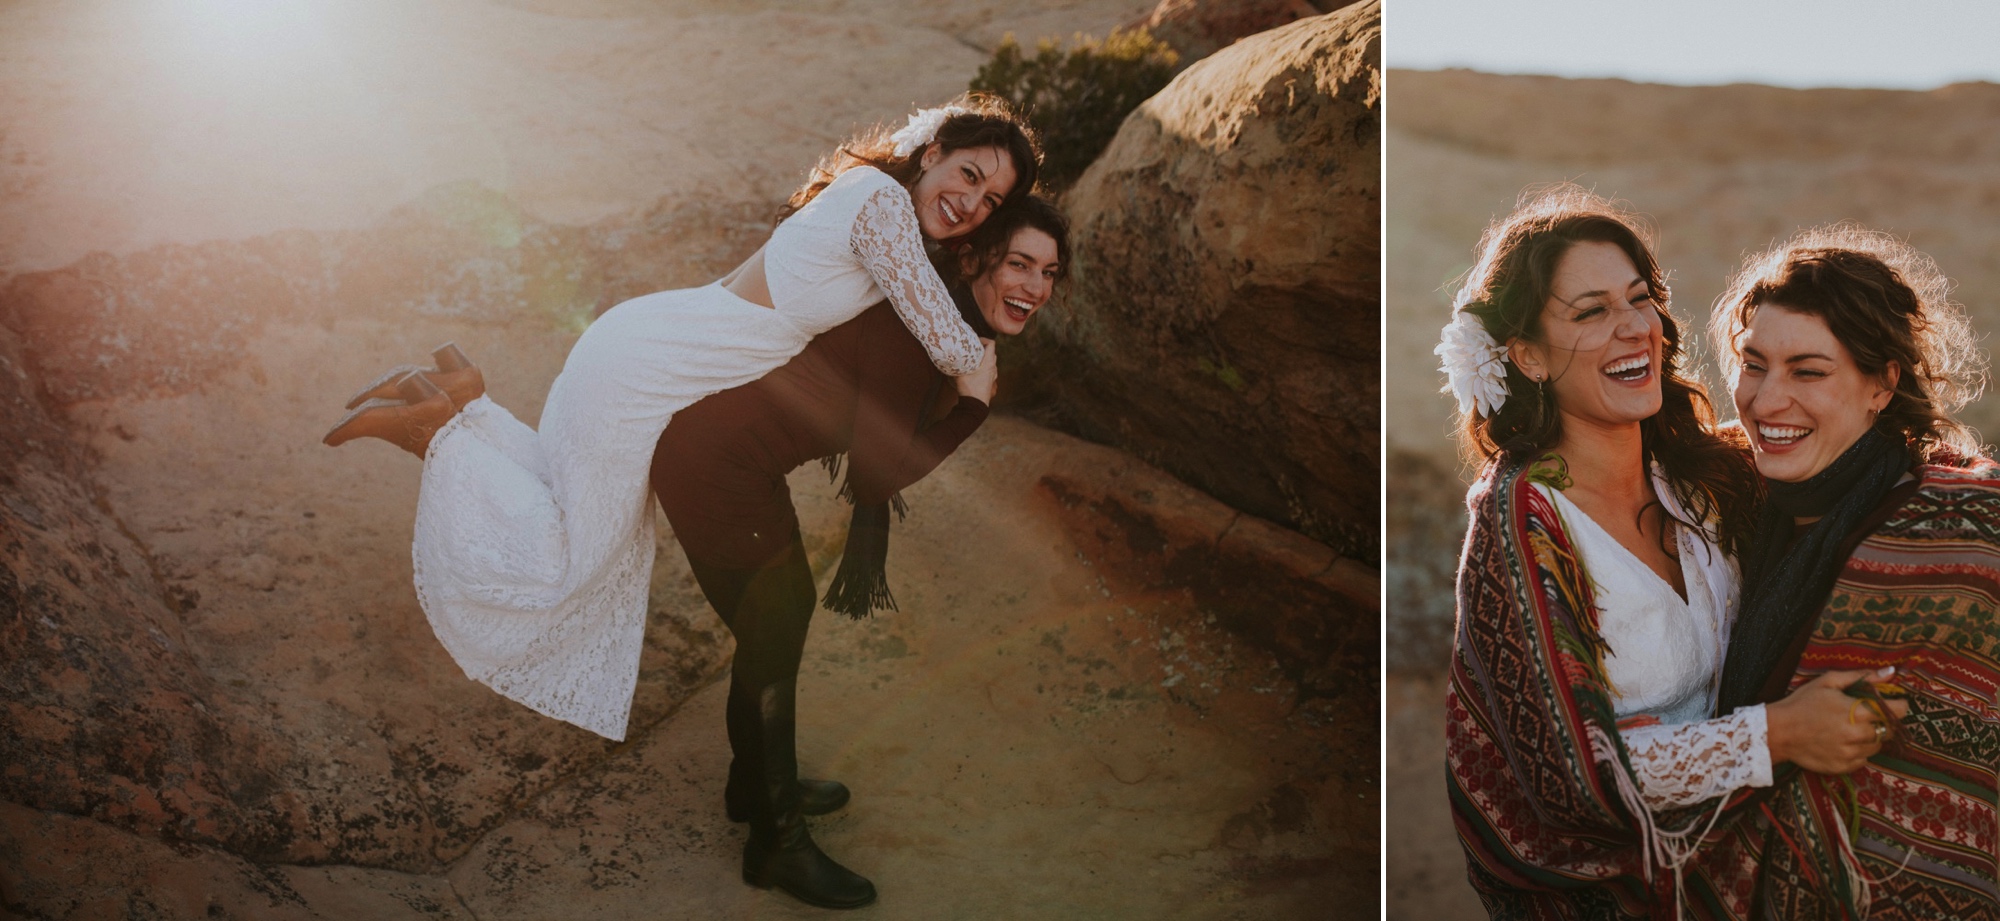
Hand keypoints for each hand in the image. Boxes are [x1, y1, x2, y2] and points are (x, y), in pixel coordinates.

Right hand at [954, 338, 997, 402]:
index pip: (992, 344)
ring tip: (973, 360)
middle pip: (992, 352)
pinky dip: (984, 367)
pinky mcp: (991, 382)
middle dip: (983, 349)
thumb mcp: (959, 375)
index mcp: (988, 363)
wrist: (975, 405)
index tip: (975, 341)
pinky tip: (975, 371)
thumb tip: (947, 357)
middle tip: (973, 349)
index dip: (984, 339)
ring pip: (992, 362)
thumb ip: (955, 365)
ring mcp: (993, 376)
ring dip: (984, 359)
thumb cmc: (969, 389)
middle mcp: (993, 368)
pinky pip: (990, 370)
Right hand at [1765, 667, 1908, 773]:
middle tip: (1866, 716)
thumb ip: (1862, 677)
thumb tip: (1891, 672)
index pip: (1897, 712)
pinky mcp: (1844, 767)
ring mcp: (1851, 754)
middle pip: (1890, 731)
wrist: (1778, 732)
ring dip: (1871, 737)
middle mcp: (1858, 736)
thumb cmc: (1802, 703)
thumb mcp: (1829, 682)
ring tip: (1851, 728)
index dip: (1898, 706)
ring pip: (1877, 746)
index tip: (1891, 703)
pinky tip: (1842, 741)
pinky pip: (1863, 759)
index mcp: (1858, 712)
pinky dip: (1858, 751)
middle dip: (1883, 722)